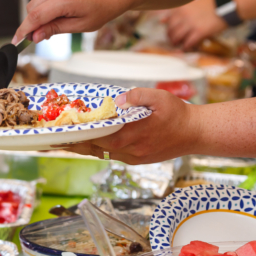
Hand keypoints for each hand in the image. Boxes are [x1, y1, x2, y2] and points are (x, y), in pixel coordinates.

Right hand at [13, 0, 128, 43]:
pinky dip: (47, 1)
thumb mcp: (81, 25)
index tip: (17, 40)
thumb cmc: (103, 7)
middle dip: (33, 22)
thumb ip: (55, 29)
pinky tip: (61, 5)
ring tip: (59, 17)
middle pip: (32, 7)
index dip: (24, 30)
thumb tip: (35, 36)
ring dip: (41, 11)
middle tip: (43, 34)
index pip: (36, 16)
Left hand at [60, 88, 200, 164]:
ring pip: (104, 154)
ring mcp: (134, 157)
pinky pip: (114, 156)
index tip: (63, 135)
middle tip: (58, 140)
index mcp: (133, 135)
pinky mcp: (138, 160)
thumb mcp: (159, 97)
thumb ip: (137, 95)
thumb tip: (117, 99)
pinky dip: (100, 150)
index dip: (80, 137)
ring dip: (86, 148)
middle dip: (77, 144)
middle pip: (97, 149)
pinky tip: (91, 144)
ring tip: (68, 142)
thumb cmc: (178, 113)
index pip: (100, 138)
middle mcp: (131, 150)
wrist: (196, 133)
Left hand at [164, 0, 226, 49]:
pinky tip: (188, 47)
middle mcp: (183, 15)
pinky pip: (187, 43)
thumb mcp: (191, 5)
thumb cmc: (210, 6)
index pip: (167, 23)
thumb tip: (161, 21)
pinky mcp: (199, 32)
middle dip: (171, 38)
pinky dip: (186, 47)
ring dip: (177, 44)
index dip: (169, 30)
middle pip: (170, 32)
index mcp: (181, 8)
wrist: (227, 7)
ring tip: (180, 45)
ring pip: (176, 38)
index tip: (172, 33)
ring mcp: (191, 24)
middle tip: (175, 41)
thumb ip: (176, 13)